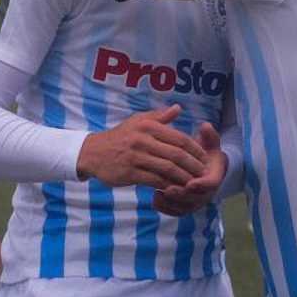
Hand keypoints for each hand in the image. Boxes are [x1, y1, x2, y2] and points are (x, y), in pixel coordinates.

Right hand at [77, 105, 206, 188]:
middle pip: (176, 154)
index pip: (179, 138)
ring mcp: (136, 157)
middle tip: (203, 173)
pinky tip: (175, 188)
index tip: (204, 158)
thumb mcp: (137, 121)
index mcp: (147, 126)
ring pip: (168, 169)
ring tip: (193, 183)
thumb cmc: (119, 137)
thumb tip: (178, 108)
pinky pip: (154, 180)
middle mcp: (142, 140)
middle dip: (193, 165)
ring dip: (183, 177)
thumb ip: (159, 117)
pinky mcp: (130, 173)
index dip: (195, 149)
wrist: (93, 153)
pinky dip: (167, 185)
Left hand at [152, 123, 226, 215]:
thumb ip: (208, 135)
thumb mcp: (208, 142)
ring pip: (184, 208)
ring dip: (171, 202)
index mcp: (214, 176)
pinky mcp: (184, 206)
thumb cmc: (202, 151)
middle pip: (196, 199)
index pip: (211, 184)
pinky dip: (165, 207)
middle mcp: (207, 192)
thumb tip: (206, 125)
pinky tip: (155, 197)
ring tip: (157, 191)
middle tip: (167, 189)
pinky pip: (174, 211)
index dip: (201, 184)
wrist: (198, 164)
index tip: (190, 182)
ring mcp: (195, 201)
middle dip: (182, 195)